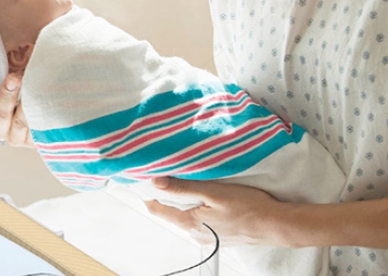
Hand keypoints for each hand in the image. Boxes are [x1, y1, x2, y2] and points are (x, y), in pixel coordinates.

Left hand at [144, 177, 285, 246]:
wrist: (276, 225)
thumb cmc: (248, 206)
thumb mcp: (213, 192)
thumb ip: (183, 187)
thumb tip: (156, 181)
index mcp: (191, 223)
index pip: (160, 211)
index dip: (150, 198)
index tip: (142, 185)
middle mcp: (197, 234)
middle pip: (173, 215)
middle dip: (166, 199)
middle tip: (161, 182)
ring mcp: (209, 238)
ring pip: (187, 218)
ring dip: (183, 205)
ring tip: (182, 189)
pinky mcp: (221, 237)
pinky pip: (201, 222)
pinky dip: (197, 211)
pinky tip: (204, 202)